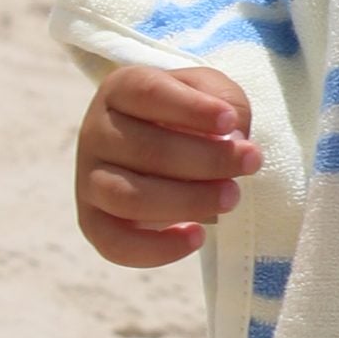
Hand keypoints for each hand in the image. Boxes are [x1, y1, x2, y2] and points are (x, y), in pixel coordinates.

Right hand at [76, 65, 258, 267]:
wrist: (163, 146)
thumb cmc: (191, 116)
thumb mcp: (211, 93)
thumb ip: (225, 102)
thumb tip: (231, 139)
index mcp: (122, 89)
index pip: (148, 93)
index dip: (190, 109)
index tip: (230, 122)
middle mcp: (95, 132)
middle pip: (145, 148)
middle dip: (206, 160)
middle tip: (250, 163)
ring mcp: (88, 179)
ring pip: (129, 197)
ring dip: (187, 201)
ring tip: (231, 197)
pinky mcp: (92, 220)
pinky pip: (115, 243)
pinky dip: (157, 248)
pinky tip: (198, 236)